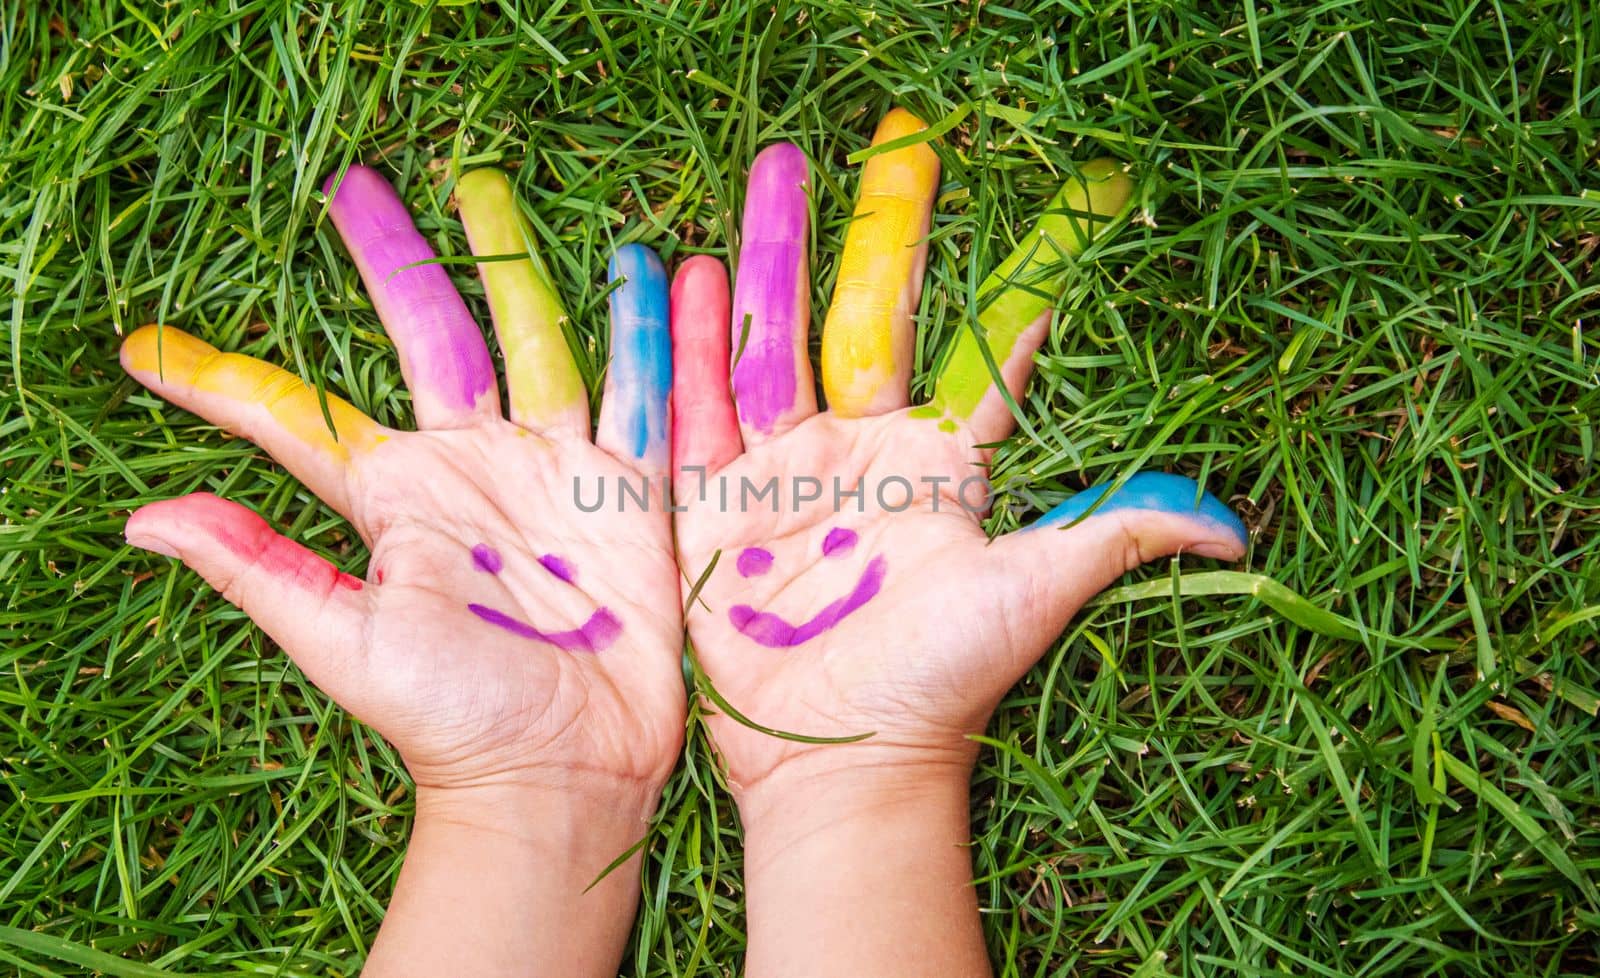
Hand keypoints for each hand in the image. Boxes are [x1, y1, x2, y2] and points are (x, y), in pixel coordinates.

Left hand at [121, 166, 681, 976]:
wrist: (565, 768)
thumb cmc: (449, 714)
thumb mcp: (348, 641)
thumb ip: (263, 566)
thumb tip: (142, 519)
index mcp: (398, 496)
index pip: (300, 417)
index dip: (225, 380)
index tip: (145, 347)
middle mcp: (473, 464)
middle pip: (436, 336)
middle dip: (401, 262)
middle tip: (359, 184)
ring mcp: (556, 468)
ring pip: (540, 340)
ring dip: (526, 269)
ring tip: (495, 188)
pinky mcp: (631, 491)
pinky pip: (646, 395)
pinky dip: (656, 335)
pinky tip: (657, 269)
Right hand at [670, 110, 1248, 977]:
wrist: (836, 761)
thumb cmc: (938, 679)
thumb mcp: (1027, 591)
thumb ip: (1112, 533)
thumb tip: (1237, 527)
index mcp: (940, 463)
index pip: (980, 349)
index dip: (1013, 279)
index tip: (1053, 203)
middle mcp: (864, 450)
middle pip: (865, 317)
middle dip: (870, 231)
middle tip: (884, 142)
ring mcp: (786, 473)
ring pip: (776, 343)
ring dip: (773, 261)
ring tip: (773, 175)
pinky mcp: (717, 505)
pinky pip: (698, 409)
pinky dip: (690, 345)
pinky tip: (683, 272)